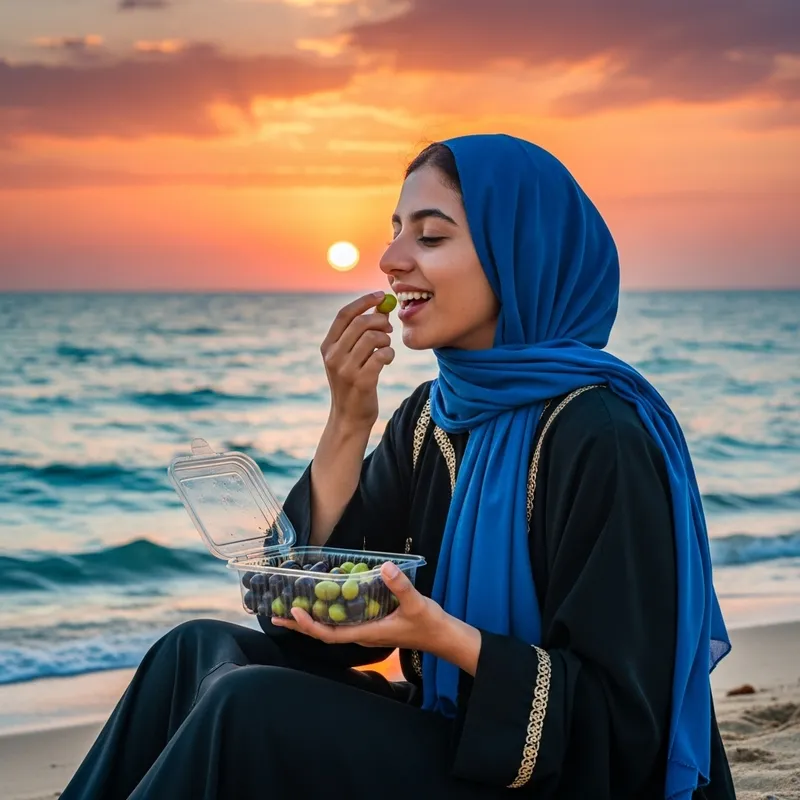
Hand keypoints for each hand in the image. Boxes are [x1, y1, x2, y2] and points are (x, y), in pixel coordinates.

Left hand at [270, 563, 481, 672]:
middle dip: (300, 624)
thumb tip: (384, 567)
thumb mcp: (416, 603)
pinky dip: (327, 613)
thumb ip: (400, 586)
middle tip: (276, 614)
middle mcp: (361, 634)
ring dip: (311, 619)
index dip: (310, 626)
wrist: (443, 636)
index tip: (295, 613)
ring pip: (331, 627)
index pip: (330, 634)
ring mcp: (365, 630)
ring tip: (291, 608)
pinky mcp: (371, 624)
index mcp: (367, 633)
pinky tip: (323, 602)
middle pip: (323, 632)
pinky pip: (342, 621)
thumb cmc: (429, 623)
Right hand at [321, 292, 394, 429]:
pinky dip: (389, 353)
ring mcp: (346, 370)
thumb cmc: (353, 383)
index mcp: (327, 347)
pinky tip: (387, 359)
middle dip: (380, 321)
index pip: (344, 314)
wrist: (349, 417)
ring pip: (372, 338)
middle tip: (388, 328)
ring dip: (385, 339)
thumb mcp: (349, 357)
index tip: (380, 296)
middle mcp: (333, 356)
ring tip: (386, 347)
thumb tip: (381, 306)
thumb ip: (361, 333)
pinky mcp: (362, 381)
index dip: (363, 301)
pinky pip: (382, 355)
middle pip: (360, 323)